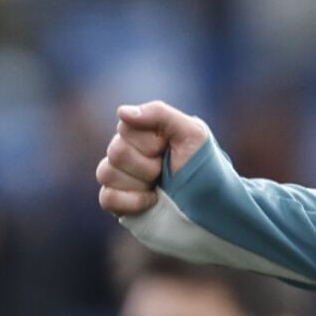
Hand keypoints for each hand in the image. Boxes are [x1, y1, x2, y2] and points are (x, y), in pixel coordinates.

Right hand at [95, 101, 211, 216]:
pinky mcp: (116, 201)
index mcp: (144, 132)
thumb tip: (122, 111)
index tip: (168, 148)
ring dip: (141, 182)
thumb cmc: (203, 165)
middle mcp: (128, 151)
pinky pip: (106, 197)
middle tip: (166, 170)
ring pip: (107, 173)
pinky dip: (132, 201)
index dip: (151, 141)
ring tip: (159, 185)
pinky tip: (151, 200)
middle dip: (148, 165)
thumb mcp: (192, 133)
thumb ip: (160, 114)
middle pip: (116, 152)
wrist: (209, 204)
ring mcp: (120, 177)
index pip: (126, 127)